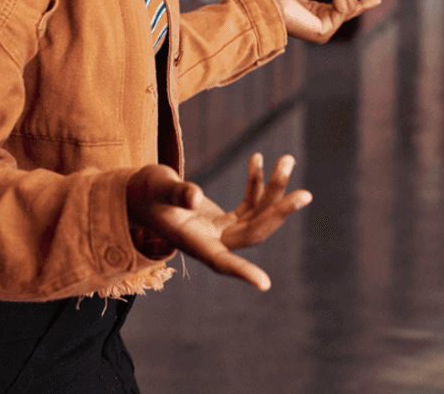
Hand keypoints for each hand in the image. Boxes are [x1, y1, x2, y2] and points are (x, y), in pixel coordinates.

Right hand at [126, 154, 311, 289]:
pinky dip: (256, 184)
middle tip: (305, 194)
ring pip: (256, 217)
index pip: (220, 262)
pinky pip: (249, 204)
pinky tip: (258, 159)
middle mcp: (211, 242)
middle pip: (252, 233)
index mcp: (193, 242)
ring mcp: (220, 232)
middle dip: (278, 213)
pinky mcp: (224, 220)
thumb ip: (175, 193)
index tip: (264, 284)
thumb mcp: (156, 187)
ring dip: (274, 191)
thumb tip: (194, 196)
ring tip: (287, 160)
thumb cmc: (143, 191)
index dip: (241, 272)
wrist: (138, 192)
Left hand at [265, 0, 381, 42]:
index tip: (378, 0)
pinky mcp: (324, 32)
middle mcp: (322, 24)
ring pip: (348, 5)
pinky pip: (341, 9)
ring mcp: (324, 30)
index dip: (361, 4)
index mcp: (317, 15)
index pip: (344, 10)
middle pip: (349, 4)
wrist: (265, 2)